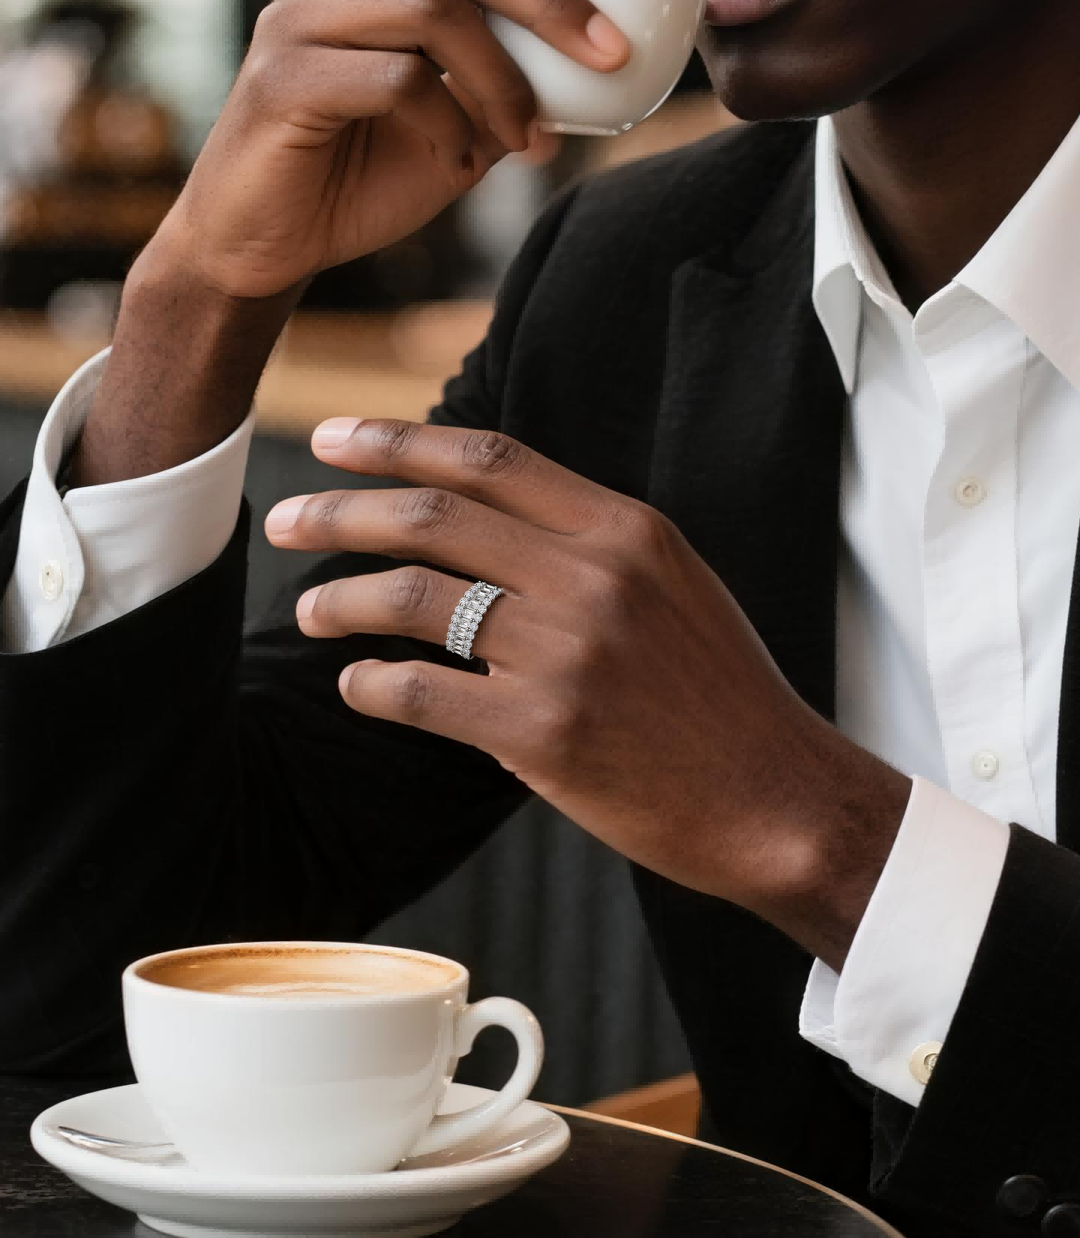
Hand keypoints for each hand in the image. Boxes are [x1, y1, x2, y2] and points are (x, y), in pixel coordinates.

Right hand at [153, 0, 638, 299]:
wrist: (261, 250)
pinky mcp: (283, 80)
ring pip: (431, 5)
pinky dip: (447, 122)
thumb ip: (499, 95)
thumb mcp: (449, 136)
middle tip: (609, 53)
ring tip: (526, 136)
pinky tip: (457, 163)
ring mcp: (297, 22)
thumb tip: (584, 75)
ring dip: (503, 76)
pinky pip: (394, 79)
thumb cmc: (350, 187)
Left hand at [266, 421, 911, 968]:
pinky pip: (423, 692)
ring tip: (310, 609)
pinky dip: (372, 685)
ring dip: (342, 598)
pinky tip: (356, 686)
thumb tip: (485, 519)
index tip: (333, 439)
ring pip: (415, 598)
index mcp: (625, 530)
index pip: (488, 460)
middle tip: (286, 518)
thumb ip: (587, 546)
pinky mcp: (543, 734)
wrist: (776, 798)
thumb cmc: (721, 697)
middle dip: (340, 510)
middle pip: (433, 517)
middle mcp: (592, 577)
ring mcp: (567, 653)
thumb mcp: (673, 587)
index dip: (397, 442)